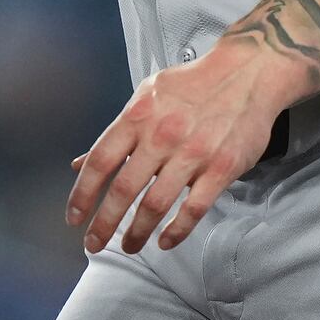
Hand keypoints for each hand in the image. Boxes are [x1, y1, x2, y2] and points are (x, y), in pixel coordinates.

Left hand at [65, 38, 308, 253]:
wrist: (246, 74)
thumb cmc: (190, 86)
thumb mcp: (145, 97)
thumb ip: (116, 134)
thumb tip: (80, 165)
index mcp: (137, 117)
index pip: (100, 162)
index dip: (83, 194)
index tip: (74, 218)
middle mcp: (160, 136)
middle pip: (123, 189)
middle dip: (103, 223)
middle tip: (93, 243)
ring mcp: (192, 154)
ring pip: (155, 203)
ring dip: (138, 232)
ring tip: (128, 246)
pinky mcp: (221, 168)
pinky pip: (194, 208)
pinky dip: (177, 230)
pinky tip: (165, 241)